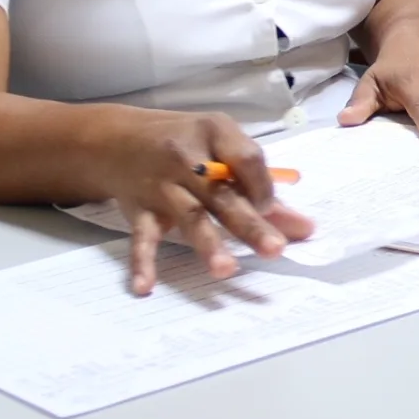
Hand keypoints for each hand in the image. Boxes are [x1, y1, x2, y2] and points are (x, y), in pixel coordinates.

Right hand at [94, 108, 314, 292]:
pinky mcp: (138, 208)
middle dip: (249, 223)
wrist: (114, 139)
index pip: (247, 158)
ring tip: (226, 270)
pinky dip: (142, 262)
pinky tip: (146, 286)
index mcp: (214, 132)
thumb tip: (304, 228)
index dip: (263, 186)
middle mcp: (186, 157)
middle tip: (275, 249)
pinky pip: (141, 237)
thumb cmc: (183, 142)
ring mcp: (160, 184)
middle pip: (223, 193)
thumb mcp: (220, 147)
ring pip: (189, 216)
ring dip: (208, 244)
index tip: (269, 209)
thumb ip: (259, 185)